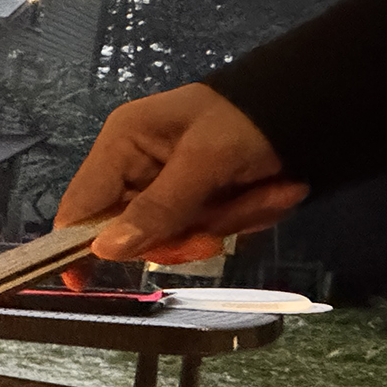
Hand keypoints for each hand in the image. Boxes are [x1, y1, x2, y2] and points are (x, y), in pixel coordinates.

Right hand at [56, 83, 308, 262]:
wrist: (312, 103)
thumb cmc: (250, 118)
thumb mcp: (206, 160)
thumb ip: (158, 207)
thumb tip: (104, 250)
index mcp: (122, 144)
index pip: (80, 205)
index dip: (74, 245)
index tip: (79, 283)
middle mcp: (136, 167)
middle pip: (131, 231)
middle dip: (181, 235)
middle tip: (217, 234)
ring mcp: (167, 184)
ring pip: (175, 235)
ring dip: (224, 223)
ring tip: (266, 194)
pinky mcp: (198, 197)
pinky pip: (205, 229)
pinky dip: (241, 217)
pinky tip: (268, 193)